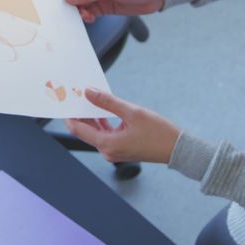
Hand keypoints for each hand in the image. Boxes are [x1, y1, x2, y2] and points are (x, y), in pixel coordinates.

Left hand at [65, 88, 180, 163]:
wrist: (177, 149)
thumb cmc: (158, 132)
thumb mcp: (132, 112)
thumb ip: (108, 102)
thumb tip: (89, 92)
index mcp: (107, 144)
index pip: (78, 129)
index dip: (70, 113)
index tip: (67, 99)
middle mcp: (107, 151)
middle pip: (85, 131)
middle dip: (81, 113)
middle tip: (77, 95)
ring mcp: (114, 152)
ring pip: (95, 133)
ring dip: (91, 117)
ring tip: (89, 99)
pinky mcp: (120, 149)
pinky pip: (104, 135)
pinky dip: (102, 123)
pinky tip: (103, 111)